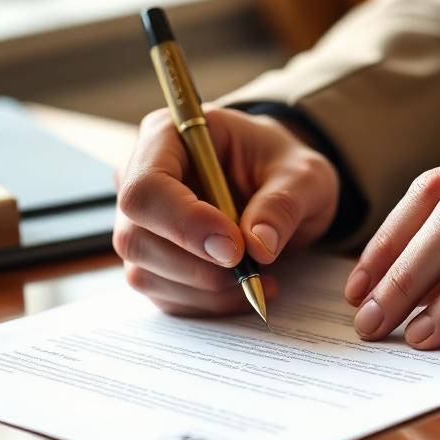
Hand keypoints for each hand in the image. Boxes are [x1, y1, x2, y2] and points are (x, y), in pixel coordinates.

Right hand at [115, 107, 338, 314]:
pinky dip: (208, 303)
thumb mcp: (304, 175)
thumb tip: (258, 246)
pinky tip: (245, 288)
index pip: (145, 187)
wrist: (281, 185)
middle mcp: (139, 178)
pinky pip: (164, 295)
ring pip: (145, 273)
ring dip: (206, 289)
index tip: (234, 247)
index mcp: (168, 137)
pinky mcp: (152, 260)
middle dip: (197, 266)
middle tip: (254, 268)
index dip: (184, 223)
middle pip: (135, 237)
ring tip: (260, 277)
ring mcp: (141, 222)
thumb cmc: (283, 166)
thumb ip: (283, 203)